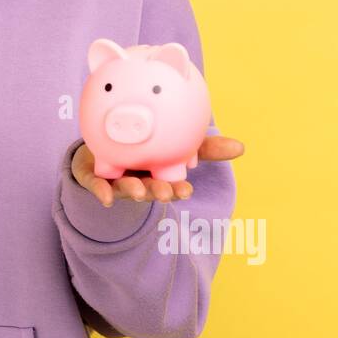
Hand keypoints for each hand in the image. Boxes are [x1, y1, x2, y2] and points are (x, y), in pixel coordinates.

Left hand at [71, 134, 244, 207]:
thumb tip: (242, 147)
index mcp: (158, 174)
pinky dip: (101, 190)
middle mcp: (139, 180)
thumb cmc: (147, 146)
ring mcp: (117, 180)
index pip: (172, 185)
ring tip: (138, 192)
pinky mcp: (95, 177)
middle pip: (150, 190)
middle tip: (166, 194)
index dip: (178, 190)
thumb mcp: (177, 142)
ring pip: (125, 188)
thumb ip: (205, 147)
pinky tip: (105, 197)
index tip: (187, 192)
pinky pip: (96, 184)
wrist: (103, 140)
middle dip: (158, 193)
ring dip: (132, 191)